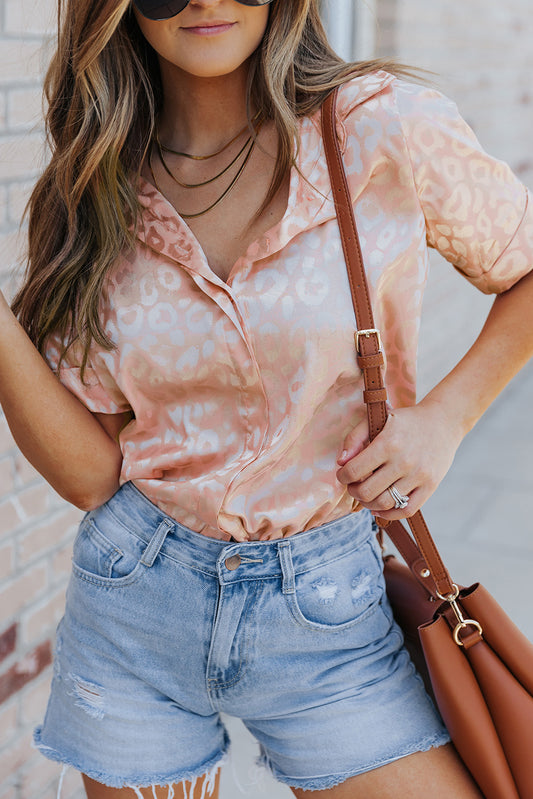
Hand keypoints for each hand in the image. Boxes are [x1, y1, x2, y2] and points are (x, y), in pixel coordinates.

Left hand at [336, 400, 463, 519]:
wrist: (443, 421)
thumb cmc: (406, 421)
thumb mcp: (378, 419)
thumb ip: (355, 437)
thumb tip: (341, 463)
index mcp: (388, 443)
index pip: (354, 471)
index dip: (343, 477)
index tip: (343, 474)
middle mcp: (403, 462)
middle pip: (366, 492)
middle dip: (353, 491)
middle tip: (353, 486)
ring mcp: (419, 476)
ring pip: (384, 503)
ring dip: (368, 504)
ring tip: (366, 495)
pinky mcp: (430, 486)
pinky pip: (406, 510)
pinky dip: (389, 514)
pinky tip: (380, 507)